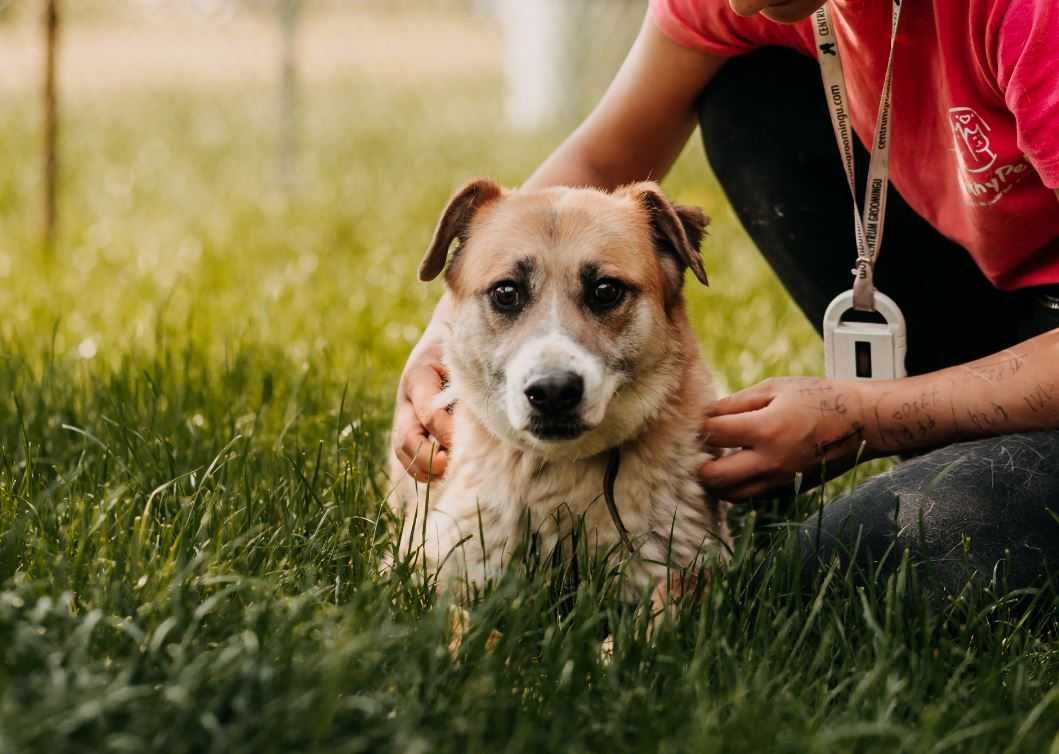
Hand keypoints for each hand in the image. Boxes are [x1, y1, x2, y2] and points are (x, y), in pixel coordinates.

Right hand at [391, 330, 453, 481]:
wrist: (448, 332)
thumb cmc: (462, 348)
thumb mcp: (464, 359)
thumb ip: (467, 387)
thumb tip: (485, 421)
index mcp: (418, 376)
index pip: (429, 415)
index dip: (447, 435)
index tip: (466, 446)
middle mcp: (407, 396)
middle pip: (406, 438)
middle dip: (426, 458)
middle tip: (449, 466)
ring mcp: (405, 411)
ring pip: (402, 449)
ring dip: (421, 468)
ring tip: (444, 475)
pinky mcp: (409, 423)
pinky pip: (406, 452)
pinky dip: (420, 468)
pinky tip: (441, 475)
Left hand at [698, 377, 871, 499]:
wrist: (862, 423)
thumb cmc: (818, 398)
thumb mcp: (775, 388)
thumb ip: (735, 402)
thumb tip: (704, 415)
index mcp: (765, 429)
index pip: (712, 433)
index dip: (700, 425)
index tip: (702, 419)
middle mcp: (770, 461)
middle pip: (712, 476)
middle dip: (699, 461)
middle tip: (704, 446)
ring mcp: (779, 481)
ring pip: (728, 495)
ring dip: (717, 479)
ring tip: (721, 458)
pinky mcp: (787, 491)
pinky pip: (750, 497)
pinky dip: (738, 485)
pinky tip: (740, 466)